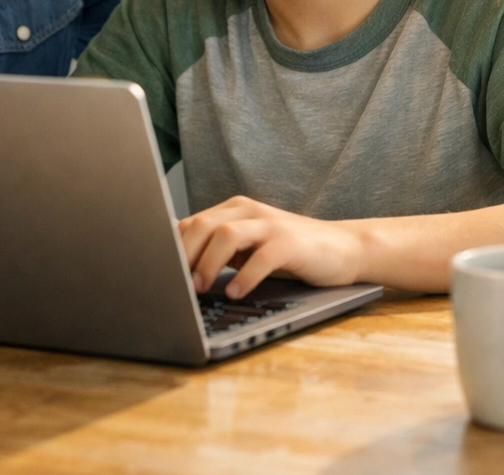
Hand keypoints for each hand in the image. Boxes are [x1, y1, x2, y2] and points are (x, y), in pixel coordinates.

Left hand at [178, 196, 363, 298]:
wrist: (344, 248)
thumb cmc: (289, 253)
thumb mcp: (249, 248)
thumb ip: (220, 251)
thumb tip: (177, 272)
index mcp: (233, 210)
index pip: (191, 223)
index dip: (171, 249)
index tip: (159, 275)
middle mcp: (249, 211)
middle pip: (202, 225)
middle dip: (183, 255)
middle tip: (175, 284)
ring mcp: (270, 225)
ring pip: (226, 234)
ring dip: (207, 263)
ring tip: (200, 289)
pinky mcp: (291, 243)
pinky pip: (262, 257)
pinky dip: (245, 276)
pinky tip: (235, 292)